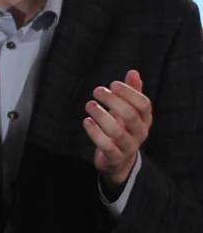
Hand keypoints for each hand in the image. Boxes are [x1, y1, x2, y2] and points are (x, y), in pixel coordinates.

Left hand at [83, 70, 151, 195]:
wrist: (119, 161)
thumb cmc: (122, 128)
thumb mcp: (128, 110)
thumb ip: (132, 92)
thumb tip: (133, 72)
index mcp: (145, 119)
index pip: (144, 104)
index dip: (129, 92)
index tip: (112, 84)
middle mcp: (140, 133)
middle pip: (130, 115)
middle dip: (113, 101)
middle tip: (96, 90)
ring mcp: (128, 147)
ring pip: (117, 132)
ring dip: (101, 116)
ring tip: (89, 104)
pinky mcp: (114, 158)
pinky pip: (107, 146)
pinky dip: (96, 134)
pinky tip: (86, 121)